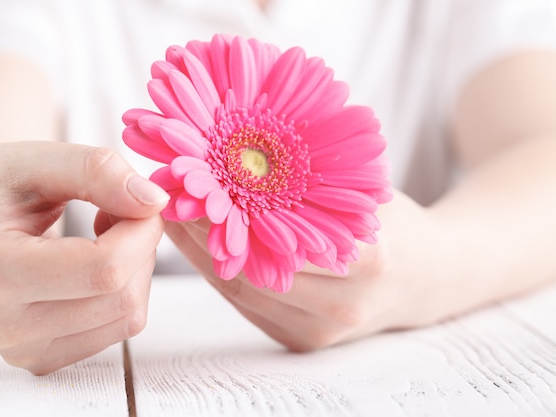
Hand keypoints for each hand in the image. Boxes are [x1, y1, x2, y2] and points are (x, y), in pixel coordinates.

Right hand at [0, 141, 168, 373]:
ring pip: (130, 315)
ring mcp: (27, 350)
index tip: (142, 200)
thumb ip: (95, 170)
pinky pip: (121, 327)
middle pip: (123, 295)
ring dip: (137, 268)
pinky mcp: (47, 358)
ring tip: (104, 235)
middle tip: (118, 210)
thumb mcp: (35, 160)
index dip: (142, 230)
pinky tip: (99, 264)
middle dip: (141, 246)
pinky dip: (126, 290)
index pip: (105, 268)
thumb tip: (155, 202)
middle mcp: (8, 326)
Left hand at [166, 191, 462, 350]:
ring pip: (240, 293)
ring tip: (176, 219)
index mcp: (367, 259)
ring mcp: (321, 329)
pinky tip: (203, 247)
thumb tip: (247, 149)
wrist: (430, 278)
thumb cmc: (397, 224)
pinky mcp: (304, 340)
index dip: (225, 212)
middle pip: (248, 272)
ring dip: (202, 256)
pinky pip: (249, 305)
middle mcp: (342, 303)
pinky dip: (221, 274)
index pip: (276, 237)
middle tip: (170, 198)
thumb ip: (317, 179)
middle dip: (201, 236)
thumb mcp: (369, 190)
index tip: (190, 180)